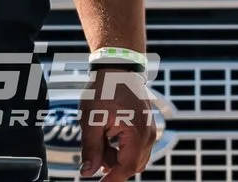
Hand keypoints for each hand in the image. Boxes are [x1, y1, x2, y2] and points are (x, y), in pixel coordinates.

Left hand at [80, 66, 162, 180]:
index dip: (111, 180)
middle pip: (131, 166)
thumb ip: (90, 149)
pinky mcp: (146, 128)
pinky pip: (135, 148)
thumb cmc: (105, 88)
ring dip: (115, 157)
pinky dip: (121, 149)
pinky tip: (106, 135)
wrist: (118, 67)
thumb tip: (87, 172)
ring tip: (100, 137)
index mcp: (137, 133)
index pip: (126, 168)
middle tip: (93, 156)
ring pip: (133, 158)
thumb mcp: (91, 119)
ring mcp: (149, 131)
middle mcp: (149, 135)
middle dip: (112, 166)